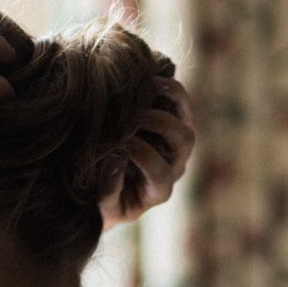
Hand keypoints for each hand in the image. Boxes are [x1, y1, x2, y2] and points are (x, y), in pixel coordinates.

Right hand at [99, 77, 194, 230]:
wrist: (103, 193)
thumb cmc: (100, 204)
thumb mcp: (102, 209)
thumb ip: (108, 193)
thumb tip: (116, 159)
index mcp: (159, 190)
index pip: (160, 172)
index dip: (141, 154)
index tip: (117, 143)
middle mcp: (173, 166)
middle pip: (183, 141)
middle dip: (160, 123)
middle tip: (134, 114)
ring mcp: (174, 145)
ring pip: (187, 118)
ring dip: (173, 97)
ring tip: (149, 82)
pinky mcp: (170, 124)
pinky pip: (180, 103)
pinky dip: (169, 89)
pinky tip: (149, 76)